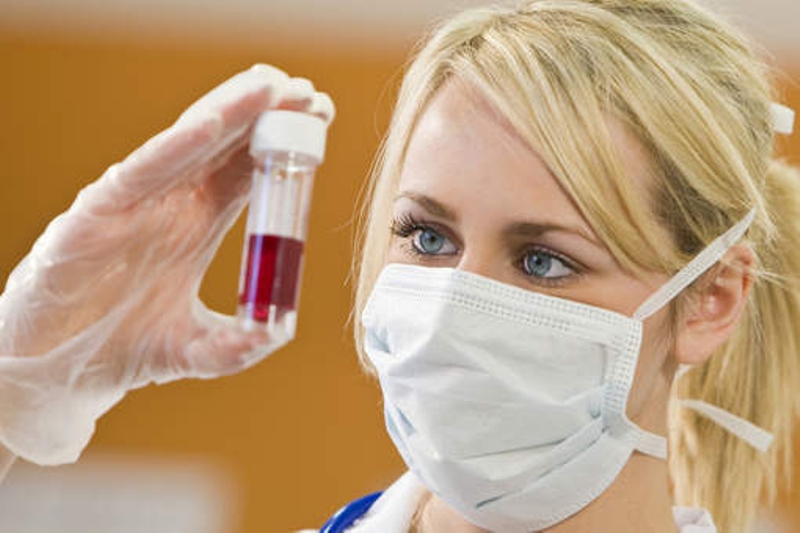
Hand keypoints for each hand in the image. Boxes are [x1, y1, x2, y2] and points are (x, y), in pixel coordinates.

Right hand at [0, 64, 334, 464]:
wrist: (59, 373)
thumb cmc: (121, 349)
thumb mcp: (196, 350)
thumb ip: (238, 345)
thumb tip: (279, 329)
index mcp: (196, 223)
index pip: (246, 171)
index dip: (282, 145)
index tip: (322, 119)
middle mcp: (169, 204)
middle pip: (223, 146)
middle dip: (264, 114)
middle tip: (307, 91)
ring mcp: (134, 205)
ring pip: (185, 146)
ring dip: (228, 113)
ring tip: (269, 87)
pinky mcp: (95, 215)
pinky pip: (139, 173)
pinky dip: (172, 148)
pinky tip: (210, 124)